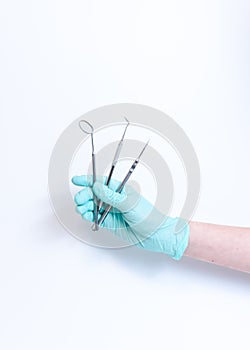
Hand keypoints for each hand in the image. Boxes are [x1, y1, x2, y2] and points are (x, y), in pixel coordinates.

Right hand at [71, 175, 188, 259]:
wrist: (155, 235)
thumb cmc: (149, 217)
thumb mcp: (130, 204)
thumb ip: (111, 196)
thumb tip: (97, 187)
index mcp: (120, 190)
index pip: (101, 182)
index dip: (88, 180)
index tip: (76, 180)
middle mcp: (114, 199)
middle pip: (93, 194)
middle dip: (84, 195)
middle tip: (80, 200)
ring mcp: (111, 211)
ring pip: (92, 205)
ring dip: (84, 206)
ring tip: (83, 210)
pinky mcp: (109, 222)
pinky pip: (95, 217)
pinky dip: (88, 216)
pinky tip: (87, 215)